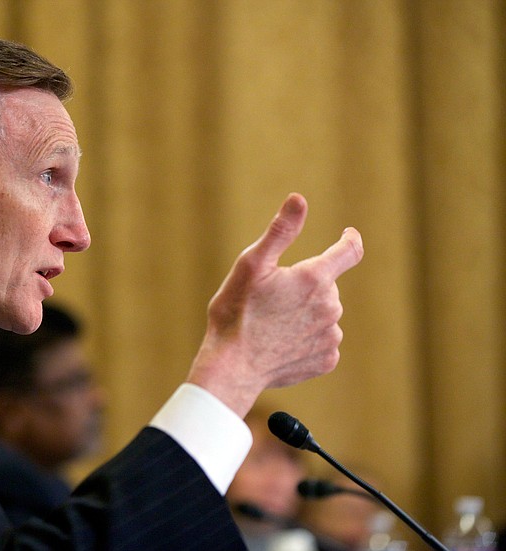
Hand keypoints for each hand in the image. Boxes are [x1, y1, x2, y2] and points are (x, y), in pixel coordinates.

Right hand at [186, 192, 363, 417]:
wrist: (233, 366)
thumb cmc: (237, 312)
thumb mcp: (251, 264)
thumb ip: (281, 231)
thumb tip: (299, 199)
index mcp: (315, 278)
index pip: (349, 251)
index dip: (349, 239)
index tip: (347, 235)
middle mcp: (331, 306)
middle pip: (326, 286)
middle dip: (306, 286)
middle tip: (271, 299)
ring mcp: (330, 336)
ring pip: (324, 315)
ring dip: (306, 313)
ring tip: (273, 325)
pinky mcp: (326, 360)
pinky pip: (322, 341)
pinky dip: (306, 339)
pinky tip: (282, 343)